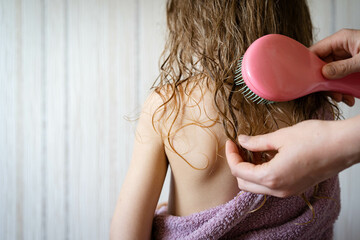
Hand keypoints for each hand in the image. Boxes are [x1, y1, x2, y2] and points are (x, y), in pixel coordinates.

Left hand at [226, 119, 359, 196]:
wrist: (344, 145)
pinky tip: (266, 156)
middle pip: (244, 183)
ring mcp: (287, 191)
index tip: (230, 142)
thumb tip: (242, 141)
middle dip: (237, 165)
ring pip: (256, 186)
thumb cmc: (316, 138)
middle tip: (238, 147)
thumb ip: (257, 142)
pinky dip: (262, 173)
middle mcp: (278, 190)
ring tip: (253, 150)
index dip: (231, 156)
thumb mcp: (281, 137)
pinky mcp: (294, 188)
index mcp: (271, 177)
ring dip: (249, 170)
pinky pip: (270, 185)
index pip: (238, 171)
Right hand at [310, 28, 359, 105]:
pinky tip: (349, 98)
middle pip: (322, 65)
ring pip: (331, 74)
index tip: (308, 81)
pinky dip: (343, 89)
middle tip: (332, 95)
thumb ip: (343, 67)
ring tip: (343, 99)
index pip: (315, 51)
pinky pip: (341, 78)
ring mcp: (346, 58)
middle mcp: (341, 48)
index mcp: (340, 40)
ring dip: (335, 89)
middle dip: (325, 82)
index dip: (309, 65)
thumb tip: (324, 74)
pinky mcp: (352, 67)